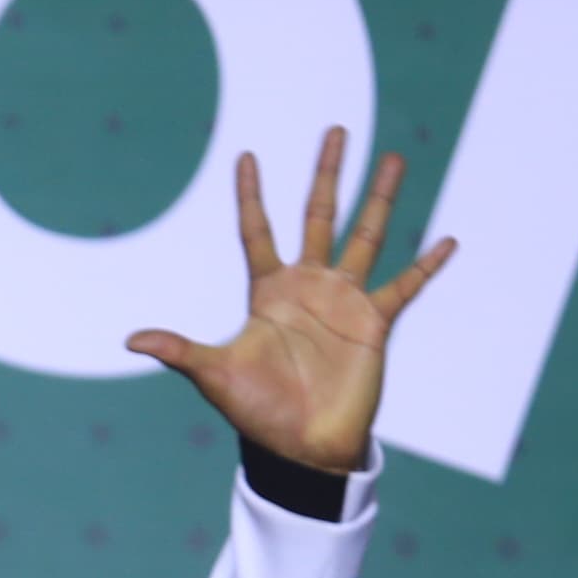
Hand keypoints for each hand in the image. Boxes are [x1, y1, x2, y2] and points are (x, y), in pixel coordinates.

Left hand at [124, 130, 450, 476]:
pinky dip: (427, 266)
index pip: (257, 231)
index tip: (246, 156)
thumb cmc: (257, 412)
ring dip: (380, 198)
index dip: (250, 196)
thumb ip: (179, 350)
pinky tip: (447, 240)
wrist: (300, 447)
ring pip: (365, 235)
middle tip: (336, 130)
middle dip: (327, 173)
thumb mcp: (214, 376)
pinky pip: (405, 287)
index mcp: (268, 292)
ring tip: (393, 158)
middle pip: (319, 215)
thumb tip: (130, 340)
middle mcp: (308, 286)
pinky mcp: (374, 322)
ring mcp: (344, 300)